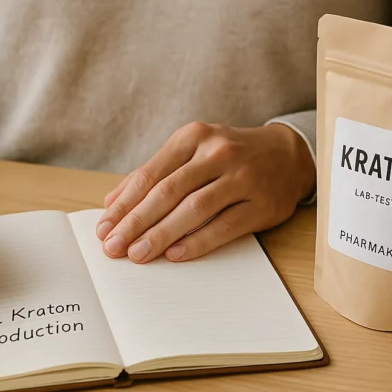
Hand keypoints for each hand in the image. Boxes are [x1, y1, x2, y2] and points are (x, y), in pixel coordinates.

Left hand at [95, 122, 314, 263]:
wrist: (288, 153)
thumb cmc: (229, 155)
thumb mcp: (191, 151)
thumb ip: (153, 173)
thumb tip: (112, 203)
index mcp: (193, 136)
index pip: (150, 174)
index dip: (124, 204)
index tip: (104, 228)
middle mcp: (217, 152)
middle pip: (168, 191)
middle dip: (136, 222)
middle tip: (114, 247)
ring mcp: (243, 177)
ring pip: (194, 209)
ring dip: (162, 234)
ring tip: (138, 254)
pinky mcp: (263, 203)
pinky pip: (225, 226)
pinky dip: (198, 242)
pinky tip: (175, 255)